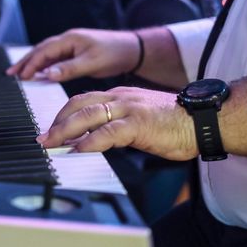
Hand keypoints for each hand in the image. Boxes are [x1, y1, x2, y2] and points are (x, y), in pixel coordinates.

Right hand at [7, 28, 139, 81]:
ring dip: (32, 63)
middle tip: (11, 73)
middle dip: (25, 61)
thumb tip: (48, 74)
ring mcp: (71, 46)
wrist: (131, 49)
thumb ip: (69, 68)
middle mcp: (68, 40)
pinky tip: (39, 74)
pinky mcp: (75, 53)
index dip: (31, 63)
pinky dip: (44, 65)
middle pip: (40, 50)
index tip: (21, 76)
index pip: (44, 51)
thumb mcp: (91, 63)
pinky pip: (55, 59)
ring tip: (19, 74)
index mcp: (70, 39)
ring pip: (46, 54)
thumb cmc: (114, 53)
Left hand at [37, 87, 197, 160]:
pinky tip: (78, 150)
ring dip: (65, 131)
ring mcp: (129, 109)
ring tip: (52, 144)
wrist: (204, 119)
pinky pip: (108, 132)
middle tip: (42, 139)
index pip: (82, 100)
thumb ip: (117, 126)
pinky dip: (89, 141)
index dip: (62, 114)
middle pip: (78, 105)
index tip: (50, 128)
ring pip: (87, 115)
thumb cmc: (175, 123)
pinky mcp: (139, 123)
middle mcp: (120, 98)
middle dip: (56, 122)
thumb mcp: (139, 120)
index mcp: (120, 96)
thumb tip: (96, 140)